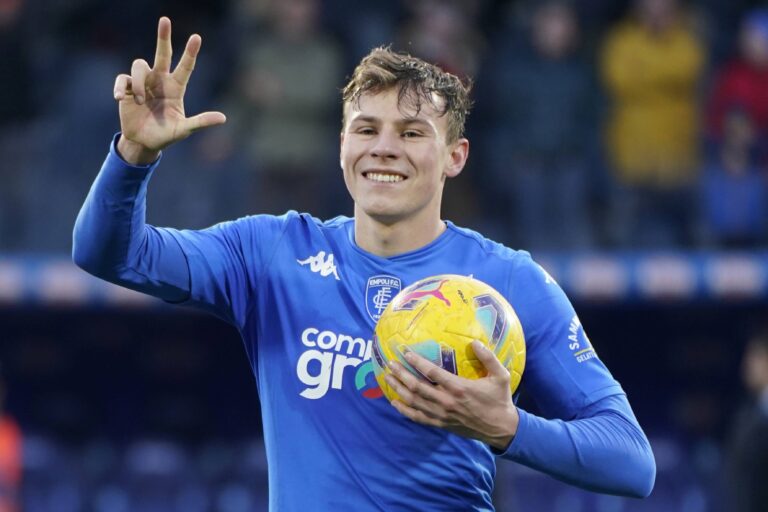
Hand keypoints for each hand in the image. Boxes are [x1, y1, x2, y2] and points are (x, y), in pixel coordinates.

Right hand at [113, 17, 225, 163]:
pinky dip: (121, 87)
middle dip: (163, 37)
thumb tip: (223, 118)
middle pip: (162, 53)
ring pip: (140, 64)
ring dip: (139, 83)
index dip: (190, 52)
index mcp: (176, 88)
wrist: (143, 142)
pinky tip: (120, 98)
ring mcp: (143, 83)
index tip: (197, 37)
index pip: (185, 67)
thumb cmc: (166, 135)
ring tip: (140, 102)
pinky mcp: (127, 88)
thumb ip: (201, 122)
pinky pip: (123, 79)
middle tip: (165, 20)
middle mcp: (160, 80)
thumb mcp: (184, 129)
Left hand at [385, 340, 518, 450]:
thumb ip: (488, 358)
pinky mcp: (441, 424)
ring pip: (414, 401)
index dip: (416, 361)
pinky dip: (404, 410)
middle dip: (401, 374)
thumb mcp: (501, 376)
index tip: (405, 352)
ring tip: (388, 378)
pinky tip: (394, 402)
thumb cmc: (500, 400)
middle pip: (417, 386)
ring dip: (399, 389)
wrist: (501, 429)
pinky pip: (418, 418)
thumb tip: (475, 342)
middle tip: (390, 363)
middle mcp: (447, 401)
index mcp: (459, 387)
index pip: (432, 372)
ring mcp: (442, 414)